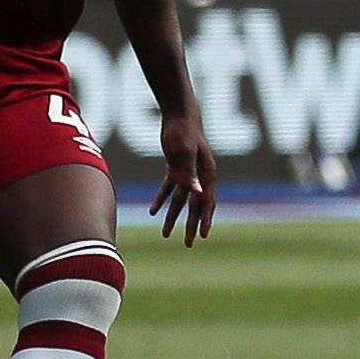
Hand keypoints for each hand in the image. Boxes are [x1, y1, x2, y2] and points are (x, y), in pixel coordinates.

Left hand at [151, 109, 217, 244]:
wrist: (178, 114)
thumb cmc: (184, 131)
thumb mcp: (185, 152)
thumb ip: (189, 174)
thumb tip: (196, 193)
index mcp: (207, 174)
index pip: (207, 202)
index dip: (204, 219)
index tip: (202, 236)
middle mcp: (200, 176)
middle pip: (195, 205)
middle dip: (190, 225)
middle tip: (187, 244)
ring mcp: (188, 173)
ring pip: (181, 200)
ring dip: (173, 216)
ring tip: (165, 234)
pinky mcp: (177, 168)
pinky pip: (170, 188)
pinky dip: (162, 199)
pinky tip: (152, 211)